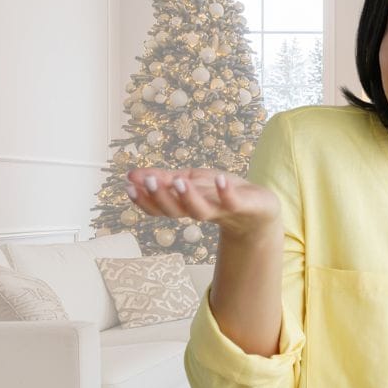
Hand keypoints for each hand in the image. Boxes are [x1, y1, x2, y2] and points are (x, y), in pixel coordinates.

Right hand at [124, 167, 279, 238]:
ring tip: (179, 181)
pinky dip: (226, 192)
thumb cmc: (221, 194)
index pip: (159, 208)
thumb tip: (131, 175)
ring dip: (188, 197)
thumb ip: (164, 179)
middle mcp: (200, 211)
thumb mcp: (190, 181)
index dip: (144, 200)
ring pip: (201, 211)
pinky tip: (221, 179)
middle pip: (176, 211)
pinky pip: (233, 202)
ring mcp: (221, 210)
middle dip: (161, 197)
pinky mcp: (243, 206)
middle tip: (148, 182)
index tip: (128, 186)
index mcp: (185, 206)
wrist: (259, 209)